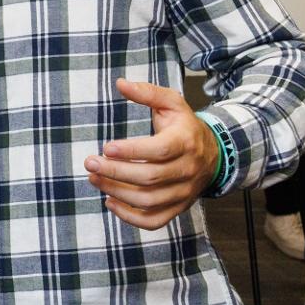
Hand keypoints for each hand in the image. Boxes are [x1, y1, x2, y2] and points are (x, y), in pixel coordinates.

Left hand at [84, 77, 220, 230]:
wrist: (215, 154)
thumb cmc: (185, 127)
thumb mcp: (172, 103)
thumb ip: (147, 92)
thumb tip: (120, 84)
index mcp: (185, 142)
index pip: (159, 150)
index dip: (132, 151)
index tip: (106, 147)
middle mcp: (187, 170)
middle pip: (150, 178)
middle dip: (115, 172)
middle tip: (90, 163)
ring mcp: (183, 192)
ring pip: (149, 200)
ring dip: (117, 192)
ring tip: (94, 179)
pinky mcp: (178, 207)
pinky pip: (155, 221)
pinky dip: (130, 217)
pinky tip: (110, 202)